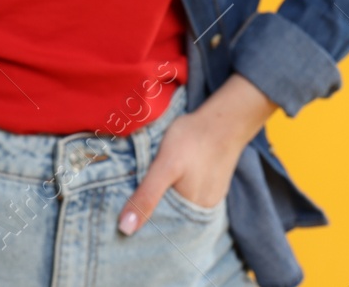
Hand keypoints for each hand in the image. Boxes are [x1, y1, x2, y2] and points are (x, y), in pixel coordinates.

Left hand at [118, 73, 277, 234]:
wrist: (225, 118)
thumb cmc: (193, 139)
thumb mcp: (164, 166)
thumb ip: (147, 196)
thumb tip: (125, 229)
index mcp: (191, 212)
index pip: (160, 226)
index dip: (142, 218)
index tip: (123, 211)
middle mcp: (203, 209)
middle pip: (170, 215)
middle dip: (152, 206)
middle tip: (133, 191)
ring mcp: (210, 195)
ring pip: (180, 202)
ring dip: (165, 196)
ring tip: (149, 182)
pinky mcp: (213, 182)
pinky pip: (190, 191)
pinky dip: (178, 186)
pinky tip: (171, 175)